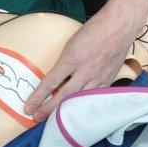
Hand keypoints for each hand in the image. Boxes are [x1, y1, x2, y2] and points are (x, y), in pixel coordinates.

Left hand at [23, 4, 141, 120]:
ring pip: (79, 101)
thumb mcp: (72, 43)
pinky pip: (94, 98)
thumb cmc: (93, 30)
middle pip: (64, 96)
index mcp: (72, 59)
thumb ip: (65, 62)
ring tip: (54, 120)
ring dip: (65, 111)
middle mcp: (84, 71)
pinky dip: (84, 106)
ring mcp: (98, 77)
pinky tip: (77, 113)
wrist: (119, 26)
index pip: (51, 82)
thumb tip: (57, 79)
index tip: (28, 107)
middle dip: (48, 109)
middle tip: (36, 118)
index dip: (38, 97)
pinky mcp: (108, 81)